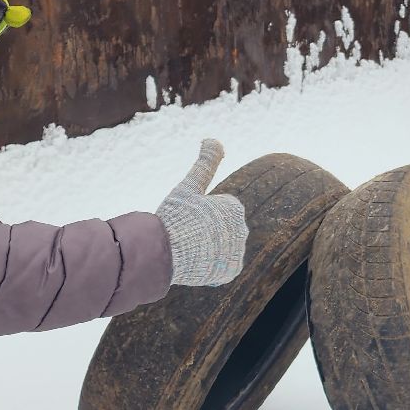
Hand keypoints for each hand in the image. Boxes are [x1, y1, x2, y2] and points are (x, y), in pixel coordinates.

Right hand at [155, 139, 249, 286]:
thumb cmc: (176, 217)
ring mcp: (238, 252)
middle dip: (204, 231)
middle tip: (185, 234)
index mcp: (235, 207)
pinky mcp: (231, 270)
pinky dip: (209, 266)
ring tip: (189, 248)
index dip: (197, 214)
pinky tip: (197, 262)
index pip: (215, 210)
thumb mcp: (189, 186)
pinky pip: (220, 266)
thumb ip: (205, 163)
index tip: (187, 218)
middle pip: (219, 229)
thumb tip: (213, 138)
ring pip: (219, 248)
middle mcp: (242, 229)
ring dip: (206, 248)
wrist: (167, 253)